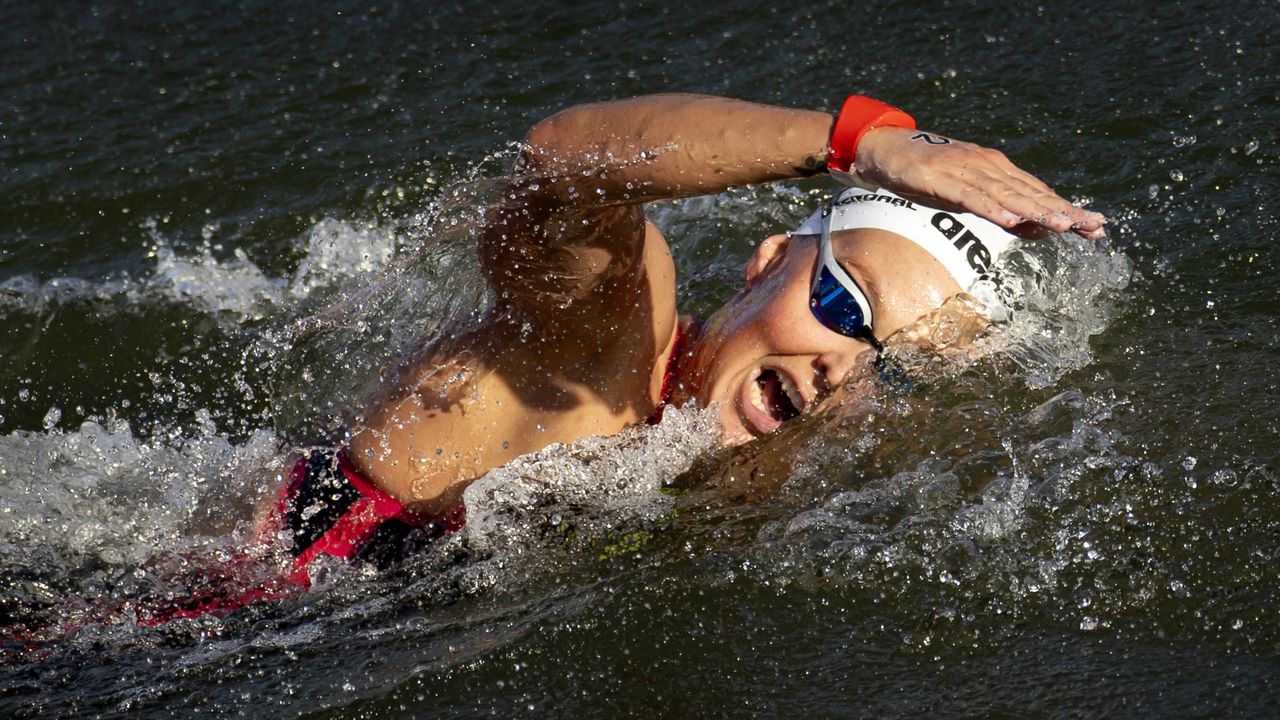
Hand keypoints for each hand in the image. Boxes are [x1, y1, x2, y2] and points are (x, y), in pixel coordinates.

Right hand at [853, 127, 1106, 239]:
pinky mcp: (940, 178)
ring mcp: (964, 170)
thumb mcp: (965, 192)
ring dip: (1036, 210)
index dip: (1067, 209)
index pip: (1039, 193)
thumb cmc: (925, 172)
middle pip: (1031, 193)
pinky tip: (1011, 219)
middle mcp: (987, 166)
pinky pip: (970, 196)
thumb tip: (1033, 228)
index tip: (1096, 226)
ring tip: (1063, 225)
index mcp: (996, 170)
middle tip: (1095, 226)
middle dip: (1064, 211)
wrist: (884, 145)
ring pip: (1007, 195)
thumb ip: (997, 207)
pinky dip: (992, 207)